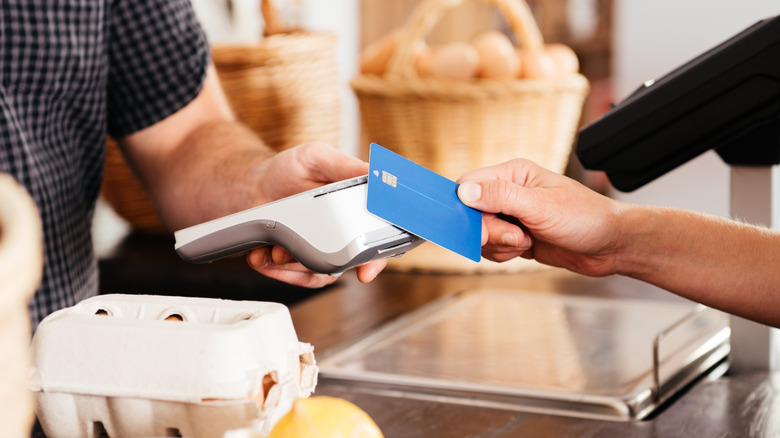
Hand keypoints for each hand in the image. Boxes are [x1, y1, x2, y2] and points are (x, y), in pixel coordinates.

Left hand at [247, 142, 386, 286]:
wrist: (255, 185)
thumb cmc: (289, 169)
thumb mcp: (316, 156)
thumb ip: (343, 164)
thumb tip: (373, 173)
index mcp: (357, 209)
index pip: (379, 238)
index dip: (377, 257)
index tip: (366, 269)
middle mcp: (345, 234)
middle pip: (350, 264)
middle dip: (328, 267)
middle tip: (304, 257)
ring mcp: (323, 250)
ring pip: (321, 274)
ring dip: (296, 265)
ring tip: (277, 248)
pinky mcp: (301, 262)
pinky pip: (298, 278)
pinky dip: (279, 270)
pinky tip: (264, 256)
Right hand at [456, 159, 624, 276]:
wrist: (610, 245)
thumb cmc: (585, 217)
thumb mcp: (540, 206)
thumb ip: (500, 197)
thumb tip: (464, 192)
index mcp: (513, 174)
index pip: (469, 185)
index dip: (465, 206)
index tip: (473, 225)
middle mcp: (509, 193)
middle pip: (471, 214)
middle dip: (489, 231)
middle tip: (515, 236)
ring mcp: (512, 216)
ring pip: (481, 234)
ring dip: (499, 244)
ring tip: (527, 242)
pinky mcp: (515, 237)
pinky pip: (492, 248)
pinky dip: (504, 254)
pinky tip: (527, 250)